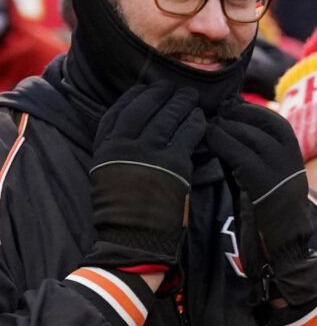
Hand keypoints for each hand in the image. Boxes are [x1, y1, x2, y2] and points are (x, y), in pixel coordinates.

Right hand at [86, 82, 206, 272]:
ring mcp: (149, 153)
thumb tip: (138, 127)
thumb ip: (119, 149)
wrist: (134, 237)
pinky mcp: (174, 163)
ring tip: (191, 98)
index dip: (135, 96)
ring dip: (182, 104)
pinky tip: (202, 119)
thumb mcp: (108, 174)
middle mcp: (124, 146)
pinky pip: (188, 134)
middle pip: (144, 108)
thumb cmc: (124, 209)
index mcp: (105, 148)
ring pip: (168, 117)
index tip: (147, 89)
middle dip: (161, 94)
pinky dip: (196, 123)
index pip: (119, 111)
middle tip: (175, 88)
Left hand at [205, 102, 316, 306]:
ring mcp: (277, 164)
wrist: (285, 234)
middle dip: (228, 117)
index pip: (265, 116)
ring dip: (220, 128)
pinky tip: (206, 144)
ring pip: (242, 132)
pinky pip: (235, 152)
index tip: (223, 113)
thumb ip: (252, 146)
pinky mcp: (261, 178)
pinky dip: (218, 143)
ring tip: (203, 130)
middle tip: (207, 118)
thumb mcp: (268, 168)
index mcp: (291, 146)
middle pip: (253, 120)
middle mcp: (288, 151)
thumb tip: (224, 119)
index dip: (242, 111)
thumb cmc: (269, 200)